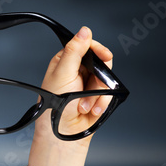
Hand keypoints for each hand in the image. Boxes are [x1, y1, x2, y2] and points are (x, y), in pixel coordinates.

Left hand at [27, 26, 113, 165]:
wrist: (62, 134)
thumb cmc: (55, 106)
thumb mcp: (63, 74)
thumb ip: (74, 51)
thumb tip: (84, 31)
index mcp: (65, 61)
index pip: (86, 45)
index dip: (97, 49)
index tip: (103, 55)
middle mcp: (77, 71)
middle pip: (101, 62)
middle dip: (97, 78)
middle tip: (89, 86)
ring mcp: (89, 85)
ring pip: (107, 79)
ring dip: (98, 94)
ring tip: (83, 104)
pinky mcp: (98, 98)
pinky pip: (110, 94)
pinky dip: (102, 103)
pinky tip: (90, 110)